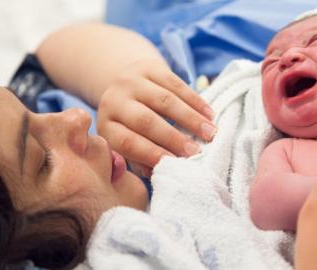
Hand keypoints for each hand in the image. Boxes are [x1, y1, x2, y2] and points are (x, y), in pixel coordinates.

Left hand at [97, 59, 216, 175]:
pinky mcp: (148, 68)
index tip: (176, 164)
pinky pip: (175, 83)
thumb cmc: (131, 127)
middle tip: (196, 152)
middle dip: (173, 138)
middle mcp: (114, 101)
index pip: (128, 142)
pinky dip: (195, 100)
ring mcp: (131, 82)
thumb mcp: (126, 144)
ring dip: (191, 118)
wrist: (124, 86)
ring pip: (165, 100)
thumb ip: (140, 159)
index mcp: (106, 126)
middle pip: (145, 121)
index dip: (152, 154)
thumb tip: (159, 172)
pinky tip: (209, 114)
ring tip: (210, 133)